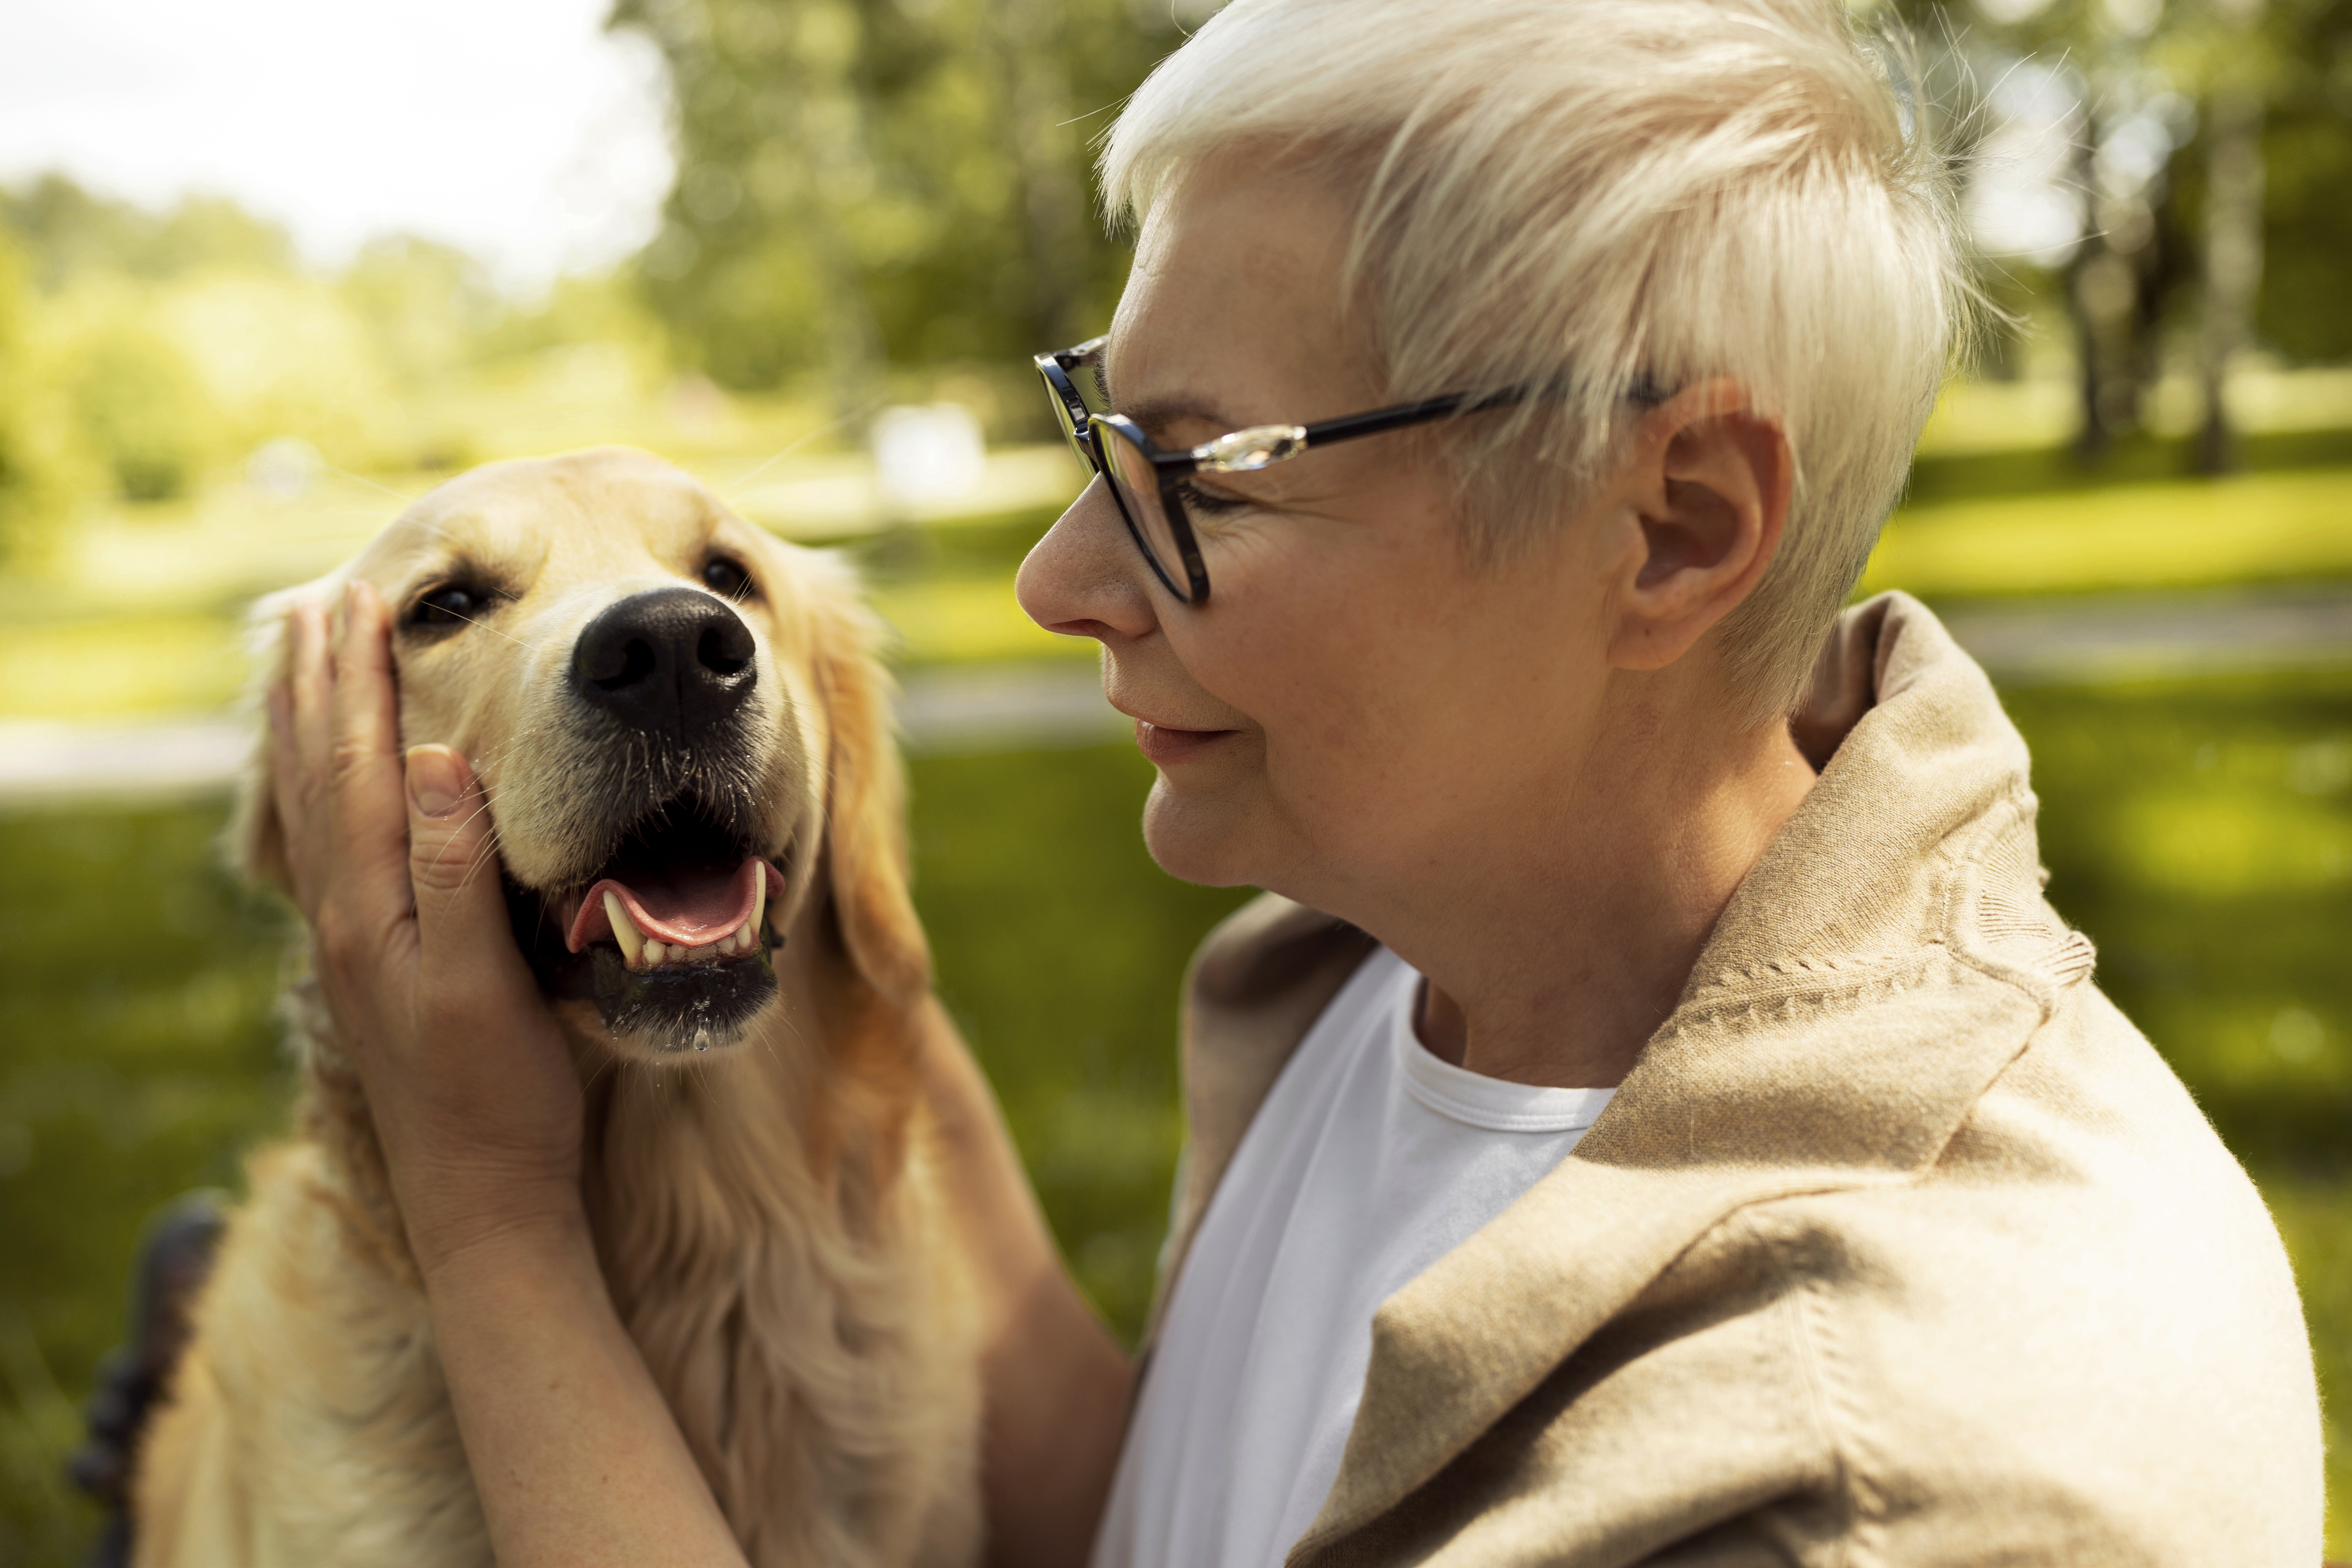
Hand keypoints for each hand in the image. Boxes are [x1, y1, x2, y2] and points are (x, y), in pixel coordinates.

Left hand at [267, 581, 585, 1276]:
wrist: (481, 1195)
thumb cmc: (499, 1093)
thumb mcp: (485, 982)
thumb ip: (454, 871)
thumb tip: (431, 761)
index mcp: (375, 907)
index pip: (360, 767)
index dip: (356, 682)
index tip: (360, 601)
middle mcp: (350, 914)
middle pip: (321, 775)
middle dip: (318, 684)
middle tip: (321, 604)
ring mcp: (357, 940)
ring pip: (318, 808)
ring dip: (310, 729)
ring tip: (306, 667)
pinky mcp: (376, 961)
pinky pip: (333, 845)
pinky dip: (325, 789)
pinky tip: (337, 781)